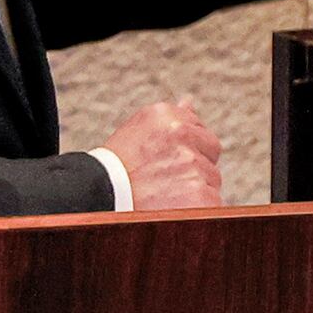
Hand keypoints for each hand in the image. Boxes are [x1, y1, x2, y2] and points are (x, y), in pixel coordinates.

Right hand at [104, 100, 222, 210]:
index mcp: (165, 114)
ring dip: (195, 190)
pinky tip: (174, 211)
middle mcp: (180, 133)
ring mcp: (190, 162)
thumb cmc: (115, 170)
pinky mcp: (198, 191)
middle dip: (195, 169)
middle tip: (165, 183)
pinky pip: (213, 201)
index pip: (199, 132)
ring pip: (211, 180)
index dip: (186, 153)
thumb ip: (172, 118)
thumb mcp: (138, 133)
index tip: (168, 166)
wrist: (99, 199)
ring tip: (163, 197)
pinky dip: (199, 209)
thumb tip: (189, 102)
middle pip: (209, 155)